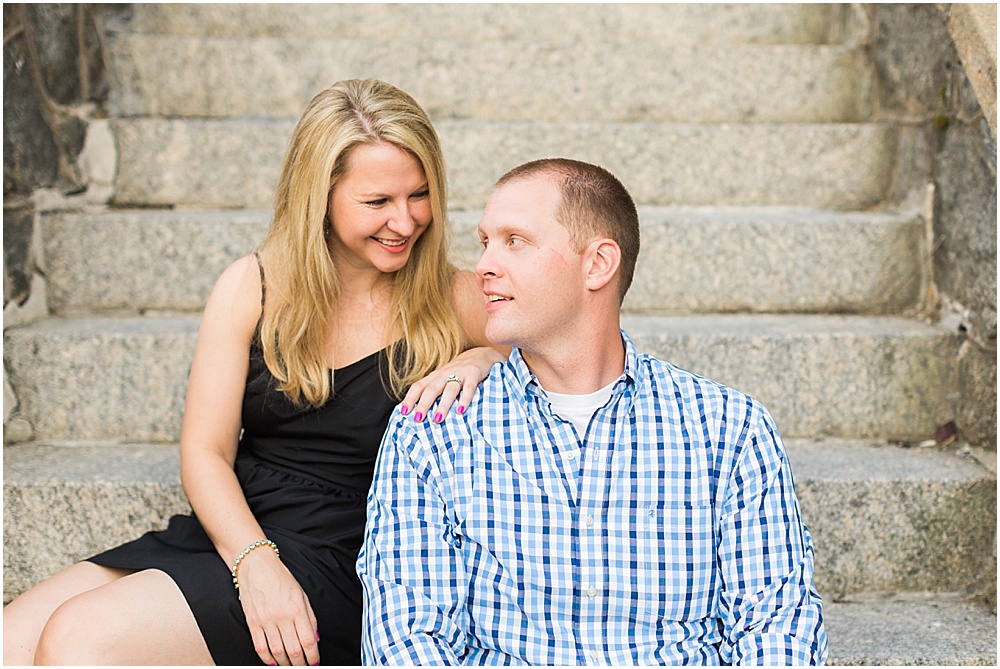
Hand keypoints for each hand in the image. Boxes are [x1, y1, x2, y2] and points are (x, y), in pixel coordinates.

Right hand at [236, 547, 319, 665]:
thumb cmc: (280, 578)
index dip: (313, 656)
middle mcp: (282, 617)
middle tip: (304, 667)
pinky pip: (260, 647)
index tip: (315, 662)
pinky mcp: (252, 623)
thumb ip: (310, 617)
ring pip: (277, 652)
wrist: (256, 567)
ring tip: (291, 665)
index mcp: (297, 609)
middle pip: (293, 650)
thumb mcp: (302, 594)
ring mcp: (266, 621)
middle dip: (301, 664)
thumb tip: (314, 638)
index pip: (308, 640)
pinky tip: (274, 662)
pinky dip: (267, 659)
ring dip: (286, 664)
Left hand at [400, 346, 506, 422]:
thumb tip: (420, 412)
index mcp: (435, 376)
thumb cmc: (459, 371)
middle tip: (418, 418)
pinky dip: (465, 399)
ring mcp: (460, 373)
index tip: (403, 412)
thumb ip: (434, 391)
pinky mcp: (474, 374)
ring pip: (449, 389)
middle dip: (424, 404)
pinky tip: (461, 410)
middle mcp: (445, 374)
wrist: (481, 354)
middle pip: (432, 389)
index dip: (410, 398)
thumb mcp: (444, 378)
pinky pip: (469, 387)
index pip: (419, 386)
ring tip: (437, 419)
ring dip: (443, 405)